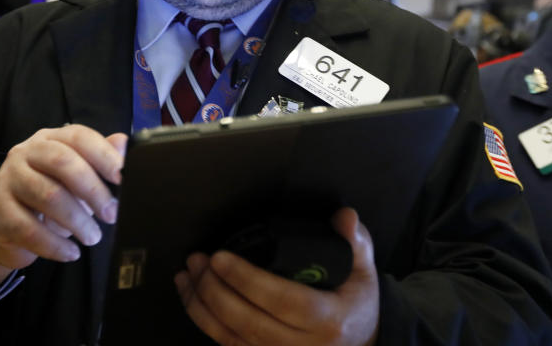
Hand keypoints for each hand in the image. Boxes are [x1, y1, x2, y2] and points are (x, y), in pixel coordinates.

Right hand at [0, 125, 127, 299]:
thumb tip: (124, 143)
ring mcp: (7, 180)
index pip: (78, 137)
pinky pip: (29, 228)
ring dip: (77, 221)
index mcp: (49, 139)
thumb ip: (99, 160)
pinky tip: (72, 253)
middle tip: (111, 214)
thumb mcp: (76, 179)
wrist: (3, 229)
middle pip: (63, 162)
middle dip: (93, 190)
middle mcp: (25, 153)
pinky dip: (55, 244)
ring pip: (48, 195)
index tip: (123, 177)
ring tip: (93, 237)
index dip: (103, 155)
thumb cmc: (48, 197)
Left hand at [175, 207, 378, 345]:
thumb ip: (354, 240)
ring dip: (201, 307)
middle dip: (215, 290)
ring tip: (187, 275)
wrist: (360, 341)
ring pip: (232, 338)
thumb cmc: (356, 301)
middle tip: (198, 260)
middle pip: (249, 323)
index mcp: (329, 320)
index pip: (284, 301)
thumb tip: (343, 216)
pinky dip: (206, 324)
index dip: (247, 280)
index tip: (221, 258)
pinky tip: (192, 299)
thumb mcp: (364, 269)